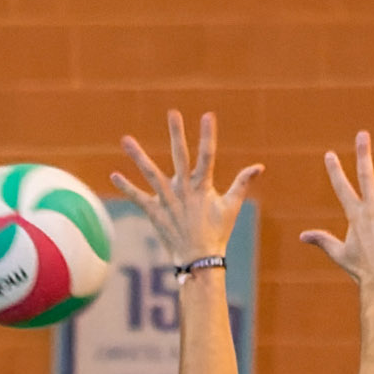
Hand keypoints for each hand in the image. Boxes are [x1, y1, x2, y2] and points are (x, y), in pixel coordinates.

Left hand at [110, 109, 258, 267]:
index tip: (208, 115)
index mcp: (203, 186)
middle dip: (177, 134)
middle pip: (180, 156)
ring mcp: (168, 201)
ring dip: (138, 157)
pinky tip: (114, 175)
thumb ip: (242, 183)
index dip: (208, 135)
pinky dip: (126, 187)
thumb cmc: (217, 232)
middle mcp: (184, 190)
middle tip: (173, 112)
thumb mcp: (232, 206)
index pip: (208, 155)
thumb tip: (259, 167)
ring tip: (126, 139)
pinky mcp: (155, 212)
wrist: (199, 260)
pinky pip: (138, 198)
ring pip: (151, 174)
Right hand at [300, 130, 373, 290]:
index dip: (335, 172)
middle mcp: (372, 211)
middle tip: (362, 134)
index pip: (342, 189)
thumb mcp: (338, 253)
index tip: (329, 154)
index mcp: (356, 216)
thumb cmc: (361, 271)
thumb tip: (302, 236)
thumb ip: (322, 240)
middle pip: (367, 177)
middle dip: (363, 154)